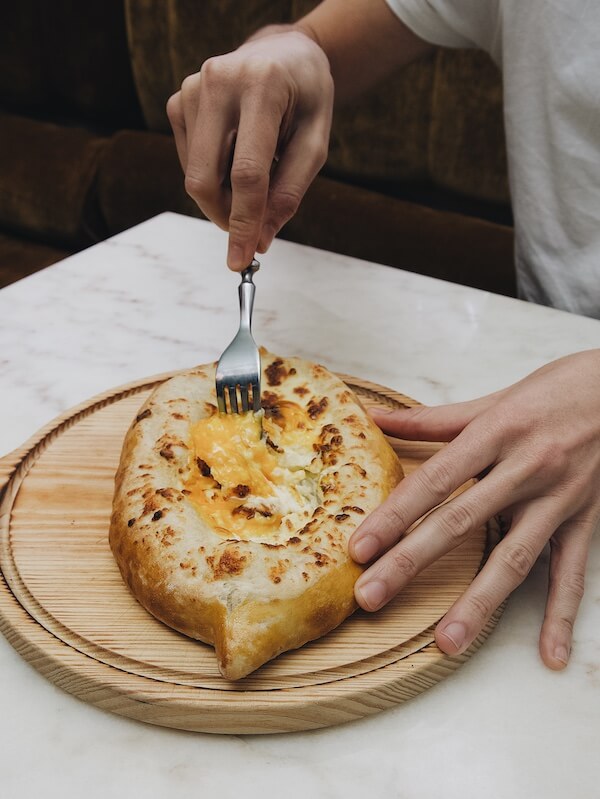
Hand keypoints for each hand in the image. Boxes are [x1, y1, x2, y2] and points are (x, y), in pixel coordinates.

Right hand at [166, 28, 332, 269]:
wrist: (284, 54)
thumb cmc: (305, 98)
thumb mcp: (315, 143)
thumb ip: (289, 192)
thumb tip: (261, 239)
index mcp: (261, 87)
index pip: (246, 173)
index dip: (244, 222)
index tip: (241, 258)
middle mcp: (218, 82)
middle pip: (205, 179)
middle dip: (225, 217)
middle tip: (249, 235)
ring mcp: (191, 89)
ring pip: (195, 175)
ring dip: (223, 196)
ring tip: (255, 176)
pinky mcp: (178, 101)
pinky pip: (189, 162)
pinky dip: (213, 176)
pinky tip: (235, 156)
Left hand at [349, 350, 599, 668]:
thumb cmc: (554, 391)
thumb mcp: (492, 400)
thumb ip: (431, 419)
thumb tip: (374, 418)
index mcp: (495, 432)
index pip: (435, 480)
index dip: (394, 515)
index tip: (359, 549)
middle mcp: (525, 468)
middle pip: (460, 521)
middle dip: (410, 562)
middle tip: (371, 597)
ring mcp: (558, 498)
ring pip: (514, 557)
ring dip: (478, 602)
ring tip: (446, 642)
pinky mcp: (586, 520)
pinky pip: (572, 572)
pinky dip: (561, 615)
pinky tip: (550, 655)